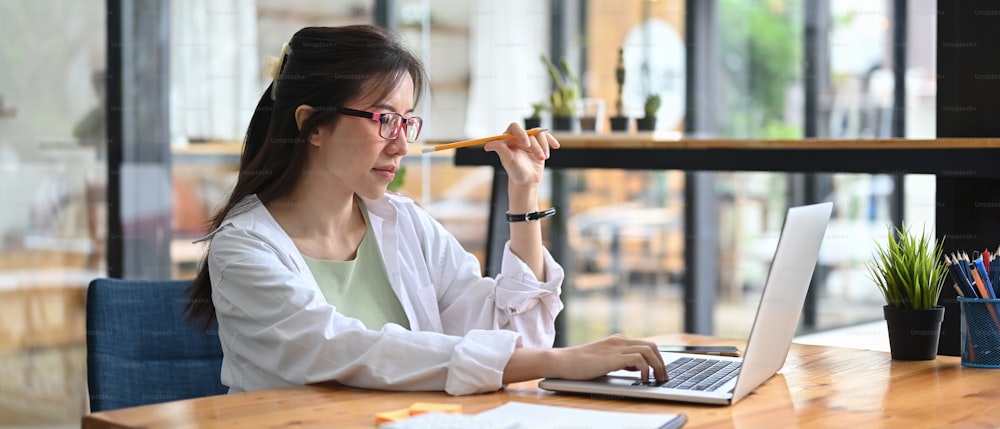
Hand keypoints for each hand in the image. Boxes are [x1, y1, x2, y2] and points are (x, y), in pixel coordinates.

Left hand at [483, 122, 559, 187]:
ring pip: (540, 135)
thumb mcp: (508, 161)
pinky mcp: (539, 143)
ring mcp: (530, 140)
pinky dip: (551, 141)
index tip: (526, 144)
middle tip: (539, 156)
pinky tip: (556, 146)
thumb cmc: (515, 171)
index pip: (514, 127)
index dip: (521, 133)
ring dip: (543, 147)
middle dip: (536, 145)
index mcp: (509, 138)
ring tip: (543, 159)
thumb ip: (500, 150)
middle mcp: (519, 137)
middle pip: (530, 132)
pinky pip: (546, 138)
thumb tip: (487, 146)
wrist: (526, 180)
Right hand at [553, 334, 667, 383]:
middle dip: (661, 363)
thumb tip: (637, 367)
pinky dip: (646, 370)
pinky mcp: (613, 358)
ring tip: (657, 380)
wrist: (563, 361)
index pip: (646, 345)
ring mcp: (617, 348)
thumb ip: (621, 360)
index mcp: (618, 340)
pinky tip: (644, 380)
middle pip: (652, 346)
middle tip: (663, 377)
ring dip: (658, 366)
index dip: (657, 358)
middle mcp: (620, 341)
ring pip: (649, 351)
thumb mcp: (604, 359)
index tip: (660, 372)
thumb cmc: (579, 364)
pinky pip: (639, 360)